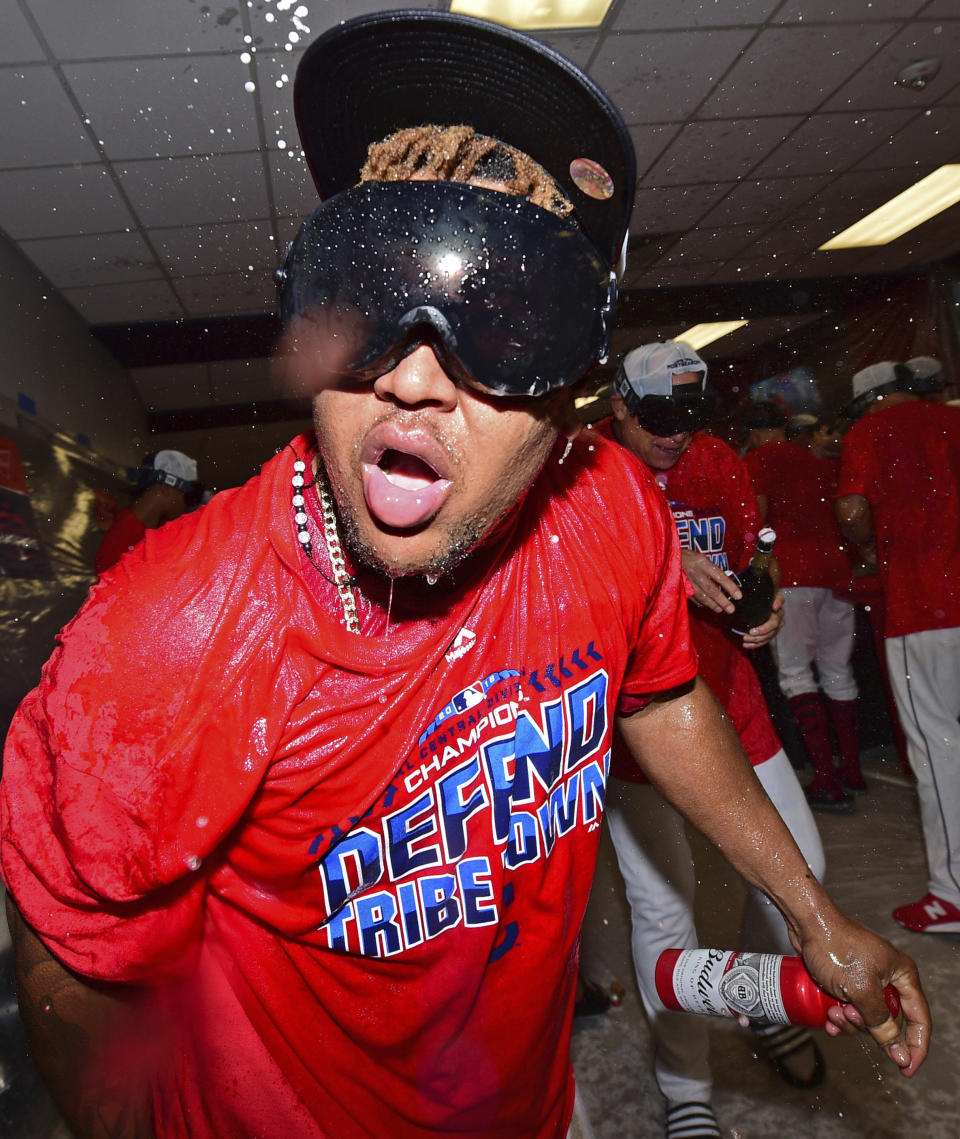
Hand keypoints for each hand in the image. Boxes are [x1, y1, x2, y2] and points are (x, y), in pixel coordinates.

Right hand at [681, 550, 740, 614]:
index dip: (730, 586)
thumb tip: (723, 582)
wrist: (666, 556)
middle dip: (722, 601)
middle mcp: (695, 572)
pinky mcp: (680, 587)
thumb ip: (710, 569)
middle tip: (731, 609)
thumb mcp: (700, 557)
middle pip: (711, 589)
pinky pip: (693, 598)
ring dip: (712, 604)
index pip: (719, 576)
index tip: (739, 596)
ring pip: (702, 596)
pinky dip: (701, 603)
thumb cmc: (686, 556)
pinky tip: (707, 605)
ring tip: (720, 610)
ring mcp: (686, 581)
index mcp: (702, 562)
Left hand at [740, 591, 783, 649]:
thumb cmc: (758, 600)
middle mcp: (778, 616)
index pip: (780, 602)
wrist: (757, 606)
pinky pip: (764, 641)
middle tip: (750, 632)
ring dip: (757, 639)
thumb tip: (772, 604)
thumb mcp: (759, 595)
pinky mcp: (769, 634)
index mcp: (777, 605)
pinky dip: (755, 644)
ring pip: (768, 635)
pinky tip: (746, 645)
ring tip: (745, 639)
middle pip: (773, 625)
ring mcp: (775, 627)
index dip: (778, 604)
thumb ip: (762, 595)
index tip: (773, 608)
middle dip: (762, 630)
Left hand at [798, 913, 929, 1076]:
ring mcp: (866, 978)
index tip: (906, 1068)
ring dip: (849, 1022)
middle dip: (867, 1027)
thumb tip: (900, 1054)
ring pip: (865, 1016)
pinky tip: (827, 1018)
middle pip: (887, 1020)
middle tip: (848, 1018)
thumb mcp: (862, 990)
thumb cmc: (836, 947)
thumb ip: (882, 1024)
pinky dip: (839, 1016)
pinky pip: (848, 1007)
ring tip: (832, 1012)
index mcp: (903, 975)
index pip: (919, 1019)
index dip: (916, 1046)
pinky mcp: (846, 979)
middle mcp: (888, 977)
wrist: (805, 923)